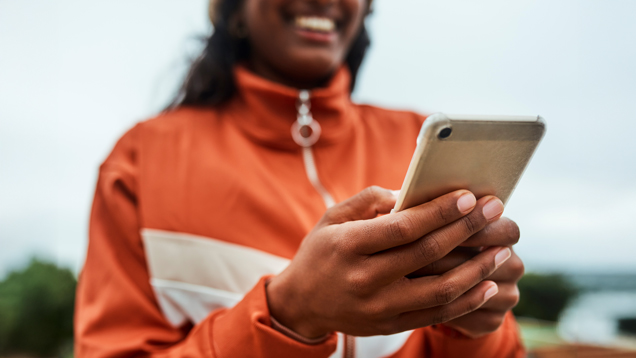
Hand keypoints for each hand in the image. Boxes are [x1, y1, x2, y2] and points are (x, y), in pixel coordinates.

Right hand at [266, 187, 510, 337]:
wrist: (300, 302)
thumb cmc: (321, 252)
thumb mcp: (333, 218)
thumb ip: (369, 201)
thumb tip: (411, 194)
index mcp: (349, 245)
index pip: (403, 227)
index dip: (439, 212)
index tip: (469, 197)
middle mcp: (364, 278)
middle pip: (427, 253)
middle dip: (466, 229)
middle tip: (495, 210)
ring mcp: (378, 306)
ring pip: (440, 289)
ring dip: (477, 268)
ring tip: (502, 249)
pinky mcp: (389, 325)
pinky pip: (436, 315)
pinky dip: (466, 300)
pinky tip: (487, 283)